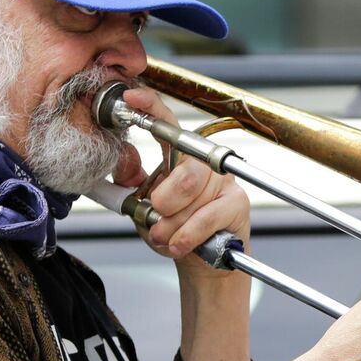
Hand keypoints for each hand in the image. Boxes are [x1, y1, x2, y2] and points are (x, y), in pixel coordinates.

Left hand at [112, 87, 250, 278]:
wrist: (201, 261)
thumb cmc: (174, 230)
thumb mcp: (143, 208)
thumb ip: (132, 185)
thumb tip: (123, 163)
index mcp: (179, 158)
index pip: (166, 125)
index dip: (150, 108)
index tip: (131, 99)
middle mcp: (204, 162)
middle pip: (185, 170)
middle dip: (164, 200)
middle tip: (156, 214)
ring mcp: (223, 181)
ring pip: (193, 198)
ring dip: (171, 225)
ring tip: (165, 236)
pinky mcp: (237, 203)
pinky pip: (206, 218)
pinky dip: (186, 236)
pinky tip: (179, 244)